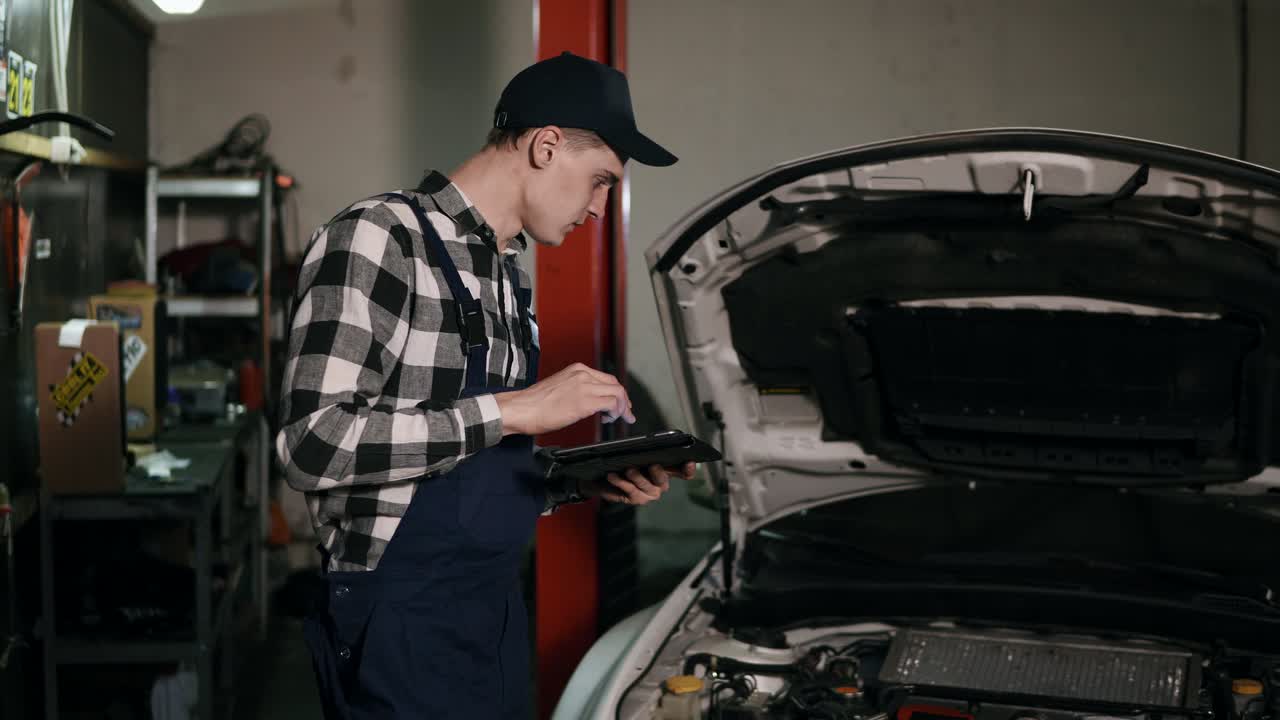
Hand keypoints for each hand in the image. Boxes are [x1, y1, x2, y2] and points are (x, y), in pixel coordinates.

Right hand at [496, 363, 634, 436]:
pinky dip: (616, 412)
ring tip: (619, 419)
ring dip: (622, 408)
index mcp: (576, 370)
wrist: (521, 408)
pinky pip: (612, 404)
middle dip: (624, 400)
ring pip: (618, 393)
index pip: (606, 378)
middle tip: (626, 413)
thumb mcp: (559, 388)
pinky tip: (609, 419)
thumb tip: (588, 402)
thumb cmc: (534, 404)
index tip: (619, 403)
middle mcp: (583, 374)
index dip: (616, 392)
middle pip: (615, 384)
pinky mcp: (585, 401)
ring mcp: (585, 386)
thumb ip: (576, 390)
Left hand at [582, 462, 697, 505]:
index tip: (689, 462)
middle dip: (658, 473)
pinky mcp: (636, 499)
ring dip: (637, 477)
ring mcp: (649, 494)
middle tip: (652, 465)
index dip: (688, 469)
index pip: (682, 472)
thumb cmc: (625, 463)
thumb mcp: (637, 455)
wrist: (605, 477)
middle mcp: (660, 484)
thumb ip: (647, 452)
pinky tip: (613, 475)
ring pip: (646, 486)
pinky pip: (630, 490)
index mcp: (666, 471)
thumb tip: (652, 444)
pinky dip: (620, 482)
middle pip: (663, 480)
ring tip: (628, 469)